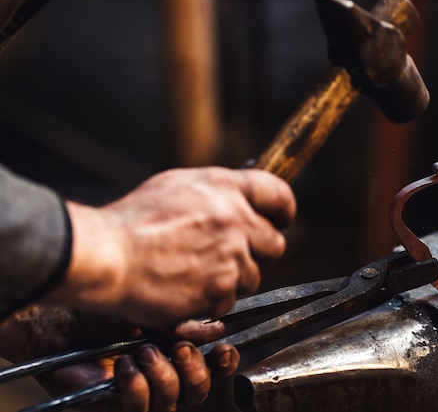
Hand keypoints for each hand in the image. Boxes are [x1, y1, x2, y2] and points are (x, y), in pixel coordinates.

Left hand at [0, 306, 239, 411]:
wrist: (60, 323)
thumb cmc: (101, 312)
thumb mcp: (151, 310)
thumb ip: (184, 323)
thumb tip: (216, 328)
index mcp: (175, 351)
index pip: (213, 366)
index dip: (224, 363)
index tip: (222, 349)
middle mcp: (162, 375)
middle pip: (199, 392)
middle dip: (195, 371)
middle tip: (179, 349)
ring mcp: (140, 394)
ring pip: (173, 402)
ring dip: (163, 376)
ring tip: (143, 352)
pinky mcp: (116, 407)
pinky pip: (140, 409)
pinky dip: (136, 387)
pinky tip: (124, 367)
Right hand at [43, 167, 295, 326]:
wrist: (106, 257)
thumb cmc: (133, 222)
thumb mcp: (177, 186)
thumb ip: (218, 191)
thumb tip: (243, 199)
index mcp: (225, 188)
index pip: (280, 195)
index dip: (282, 211)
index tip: (279, 220)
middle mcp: (235, 221)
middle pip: (274, 243)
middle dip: (256, 251)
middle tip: (228, 253)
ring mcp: (230, 258)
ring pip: (252, 276)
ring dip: (232, 277)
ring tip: (194, 270)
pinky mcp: (220, 291)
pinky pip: (229, 301)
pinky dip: (212, 298)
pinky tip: (185, 286)